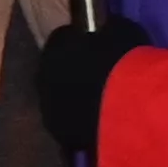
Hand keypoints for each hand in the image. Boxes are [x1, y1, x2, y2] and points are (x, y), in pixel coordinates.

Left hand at [33, 21, 149, 152]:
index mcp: (54, 47)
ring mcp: (49, 108)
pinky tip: (103, 120)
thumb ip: (108, 31)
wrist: (125, 106)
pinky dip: (83, 120)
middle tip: (100, 76)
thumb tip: (108, 31)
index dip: (80, 42)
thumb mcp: (122, 31)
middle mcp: (42, 76)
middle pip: (56, 71)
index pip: (62, 38)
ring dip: (76, 98)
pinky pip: (71, 123)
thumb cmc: (124, 61)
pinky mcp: (62, 134)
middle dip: (74, 72)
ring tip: (103, 102)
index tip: (98, 46)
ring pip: (61, 99)